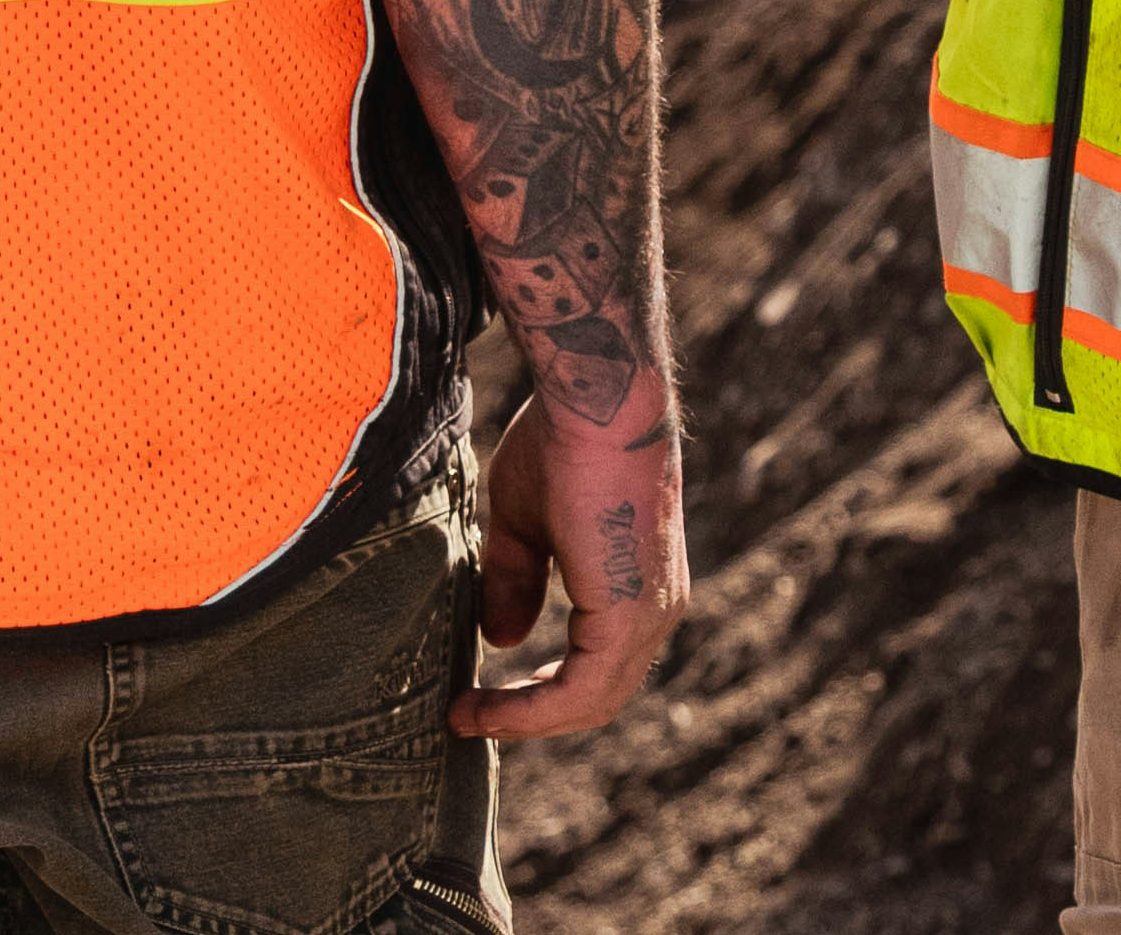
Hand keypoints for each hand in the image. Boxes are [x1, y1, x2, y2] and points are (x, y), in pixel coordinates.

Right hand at [459, 390, 685, 741]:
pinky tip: (482, 709)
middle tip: (468, 716)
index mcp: (638, 587)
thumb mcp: (526, 520)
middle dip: (528, 715)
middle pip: (595, 696)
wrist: (595, 400)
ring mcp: (649, 615)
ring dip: (522, 719)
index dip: (538, 694)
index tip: (478, 699)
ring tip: (464, 717)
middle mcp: (656, 610)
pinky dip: (530, 711)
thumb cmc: (562, 440)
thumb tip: (505, 640)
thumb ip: (517, 578)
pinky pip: (581, 691)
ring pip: (589, 703)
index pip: (596, 668)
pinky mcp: (629, 615)